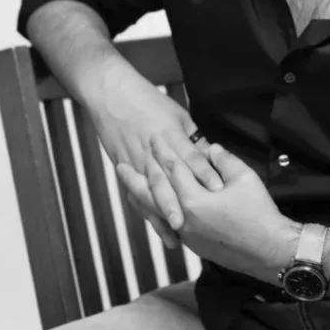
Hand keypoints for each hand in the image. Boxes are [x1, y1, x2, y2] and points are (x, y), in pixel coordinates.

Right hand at [86, 76, 224, 229]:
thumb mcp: (178, 115)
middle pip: (168, 181)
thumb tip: (212, 158)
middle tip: (194, 224)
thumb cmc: (148, 101)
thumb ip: (193, 140)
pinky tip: (155, 227)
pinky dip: (146, 212)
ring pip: (151, 193)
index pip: (190, 158)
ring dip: (162, 215)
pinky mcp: (125, 167)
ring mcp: (137, 161)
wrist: (111, 94)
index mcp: (170, 136)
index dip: (204, 175)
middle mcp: (153, 152)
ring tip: (175, 236)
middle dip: (180, 204)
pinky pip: (135, 194)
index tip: (218, 192)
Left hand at [116, 134, 300, 281]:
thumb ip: (224, 160)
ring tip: (126, 186)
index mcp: (194, 198)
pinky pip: (165, 225)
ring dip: (139, 196)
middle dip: (136, 176)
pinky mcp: (192, 244)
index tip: (154, 136)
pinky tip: (149, 209)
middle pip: (152, 193)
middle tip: (119, 164)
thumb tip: (210, 148)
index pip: (173, 168)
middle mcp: (183, 217)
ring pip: (154, 212)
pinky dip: (153, 214)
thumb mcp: (245, 178)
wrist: (268, 250)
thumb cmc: (259, 213)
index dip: (163, 150)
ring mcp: (186, 233)